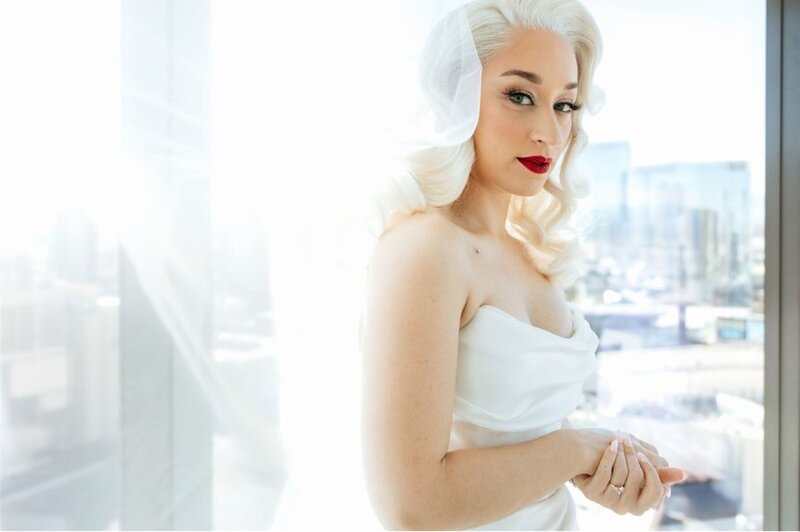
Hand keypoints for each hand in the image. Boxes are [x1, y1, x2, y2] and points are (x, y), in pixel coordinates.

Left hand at [572, 432, 686, 514]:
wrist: (576, 452)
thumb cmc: (609, 455)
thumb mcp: (636, 459)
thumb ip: (657, 468)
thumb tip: (683, 475)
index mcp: (637, 497)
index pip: (655, 491)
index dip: (652, 472)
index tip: (643, 454)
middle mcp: (623, 504)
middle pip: (639, 482)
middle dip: (635, 459)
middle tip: (628, 441)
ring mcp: (606, 499)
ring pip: (623, 477)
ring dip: (621, 455)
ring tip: (617, 439)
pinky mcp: (592, 492)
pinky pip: (604, 475)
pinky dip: (608, 457)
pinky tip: (609, 444)